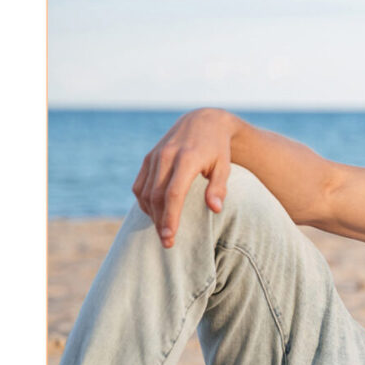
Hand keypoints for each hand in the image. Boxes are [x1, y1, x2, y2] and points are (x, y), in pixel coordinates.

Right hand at [132, 108, 237, 246]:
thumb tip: (215, 209)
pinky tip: (154, 214)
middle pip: (157, 196)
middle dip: (160, 222)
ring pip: (145, 192)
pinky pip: (140, 185)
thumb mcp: (224, 166)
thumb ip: (219, 188)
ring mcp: (154, 156)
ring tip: (163, 231)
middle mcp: (166, 156)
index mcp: (186, 159)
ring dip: (151, 215)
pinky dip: (144, 202)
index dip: (170, 218)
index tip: (170, 238)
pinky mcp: (148, 158)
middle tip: (167, 243)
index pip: (173, 194)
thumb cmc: (218, 149)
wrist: (203, 121)